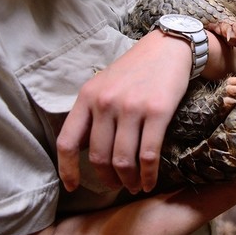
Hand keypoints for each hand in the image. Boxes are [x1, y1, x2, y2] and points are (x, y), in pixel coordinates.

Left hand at [57, 30, 192, 193]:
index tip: (73, 186)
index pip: (67, 142)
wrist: (168, 48)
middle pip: (99, 157)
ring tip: (135, 185)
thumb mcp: (104, 84)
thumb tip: (83, 150)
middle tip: (116, 186)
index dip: (67, 170)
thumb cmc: (136, 69)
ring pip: (123, 160)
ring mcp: (131, 107)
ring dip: (129, 180)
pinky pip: (148, 154)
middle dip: (107, 179)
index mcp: (87, 96)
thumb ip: (92, 113)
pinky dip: (149, 174)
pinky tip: (150, 181)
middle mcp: (105, 102)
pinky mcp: (157, 112)